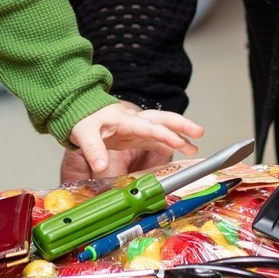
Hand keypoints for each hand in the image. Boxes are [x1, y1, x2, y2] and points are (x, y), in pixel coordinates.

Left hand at [64, 101, 202, 177]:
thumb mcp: (84, 133)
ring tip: (195, 146)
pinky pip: (155, 137)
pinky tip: (178, 149)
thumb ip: (93, 150)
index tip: (177, 142)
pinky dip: (167, 143)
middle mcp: (134, 121)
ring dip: (179, 135)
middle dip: (181, 125)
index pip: (148, 126)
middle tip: (199, 133)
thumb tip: (99, 166)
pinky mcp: (134, 134)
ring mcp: (136, 127)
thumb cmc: (82, 118)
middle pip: (163, 119)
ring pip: (162, 127)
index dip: (163, 133)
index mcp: (125, 120)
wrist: (79, 111)